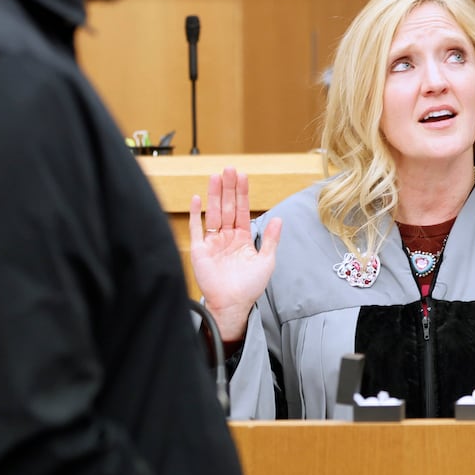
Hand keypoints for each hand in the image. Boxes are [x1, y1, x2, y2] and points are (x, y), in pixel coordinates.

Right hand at [188, 167, 281, 341]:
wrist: (232, 305)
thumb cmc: (249, 287)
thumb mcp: (266, 261)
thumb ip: (270, 239)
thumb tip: (278, 219)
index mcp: (243, 238)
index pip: (242, 210)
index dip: (242, 193)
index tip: (242, 176)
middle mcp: (227, 237)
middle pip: (227, 207)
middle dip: (228, 188)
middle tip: (228, 169)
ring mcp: (212, 242)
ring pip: (213, 213)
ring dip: (214, 195)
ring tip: (215, 177)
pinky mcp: (199, 250)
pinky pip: (196, 228)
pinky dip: (196, 214)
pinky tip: (197, 199)